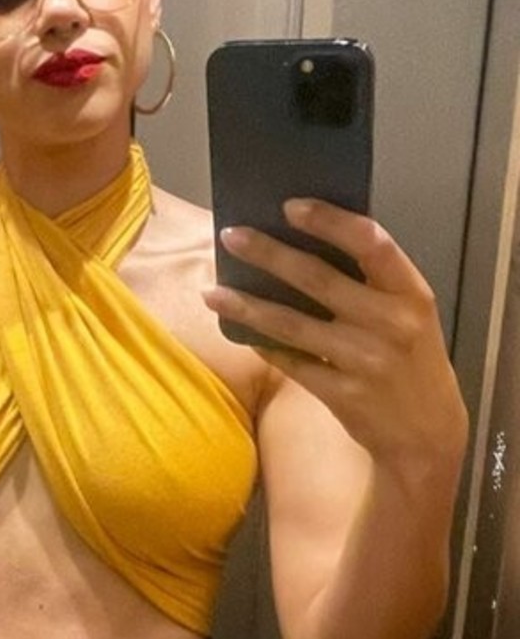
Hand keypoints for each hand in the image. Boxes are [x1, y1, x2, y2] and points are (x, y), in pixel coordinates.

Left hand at [201, 198, 468, 476]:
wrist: (426, 432)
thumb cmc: (412, 360)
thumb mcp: (410, 314)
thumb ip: (374, 282)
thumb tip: (305, 241)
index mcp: (412, 293)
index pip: (371, 243)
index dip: (329, 221)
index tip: (290, 206)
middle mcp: (391, 324)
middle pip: (318, 279)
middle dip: (268, 254)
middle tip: (229, 234)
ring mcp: (365, 362)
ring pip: (292, 324)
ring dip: (247, 305)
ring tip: (212, 291)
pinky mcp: (342, 395)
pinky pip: (290, 362)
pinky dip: (263, 345)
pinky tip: (239, 331)